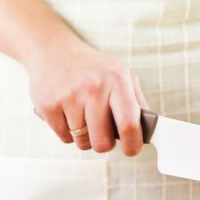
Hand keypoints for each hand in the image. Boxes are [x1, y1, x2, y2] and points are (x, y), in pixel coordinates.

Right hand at [28, 41, 147, 155]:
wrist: (53, 50)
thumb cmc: (93, 68)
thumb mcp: (121, 75)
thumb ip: (137, 102)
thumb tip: (150, 130)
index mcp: (117, 81)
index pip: (129, 124)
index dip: (132, 144)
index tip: (131, 149)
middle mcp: (94, 88)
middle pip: (103, 143)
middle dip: (103, 143)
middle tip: (102, 131)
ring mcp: (69, 96)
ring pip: (82, 142)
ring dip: (84, 136)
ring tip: (82, 115)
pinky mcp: (49, 105)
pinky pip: (64, 137)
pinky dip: (67, 131)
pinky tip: (67, 112)